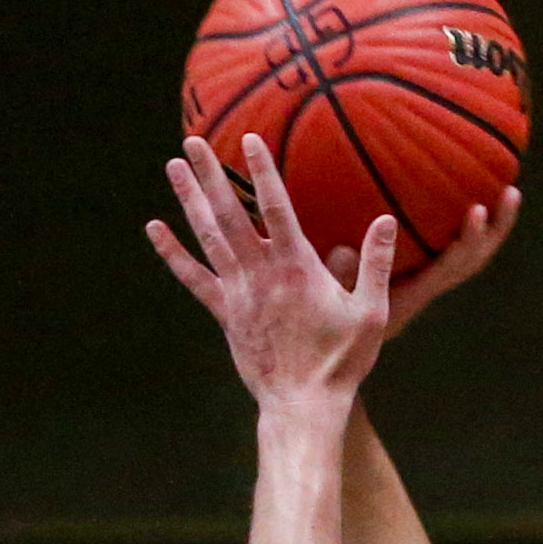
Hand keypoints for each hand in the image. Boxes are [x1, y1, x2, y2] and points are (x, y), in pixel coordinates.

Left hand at [147, 136, 392, 412]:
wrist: (303, 405)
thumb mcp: (370, 313)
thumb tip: (387, 221)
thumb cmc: (341, 362)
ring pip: (209, 237)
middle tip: (192, 140)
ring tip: (174, 166)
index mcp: (297, 268)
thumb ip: (376, 265)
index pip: (277, 208)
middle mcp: (262, 273)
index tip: (248, 138)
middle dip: (212, 175)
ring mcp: (239, 293)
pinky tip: (155, 228)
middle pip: (231, 214)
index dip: (262, 171)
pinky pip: (194, 279)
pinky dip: (173, 253)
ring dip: (190, 199)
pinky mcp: (225, 313)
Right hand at [328, 187, 520, 339]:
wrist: (343, 345)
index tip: (476, 210)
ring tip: (509, 189)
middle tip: (511, 192)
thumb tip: (346, 251)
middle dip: (494, 230)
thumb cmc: (336, 320)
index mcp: (416, 292)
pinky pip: (452, 246)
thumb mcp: (335, 296)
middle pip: (473, 259)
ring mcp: (429, 278)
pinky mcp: (423, 270)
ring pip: (470, 255)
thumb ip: (342, 277)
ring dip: (492, 226)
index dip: (467, 240)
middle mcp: (430, 286)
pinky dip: (467, 225)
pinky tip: (472, 193)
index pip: (451, 266)